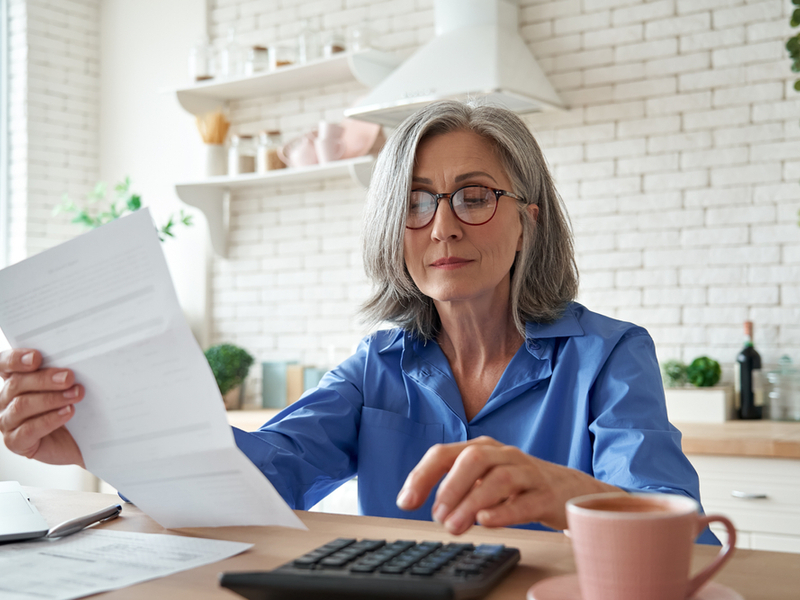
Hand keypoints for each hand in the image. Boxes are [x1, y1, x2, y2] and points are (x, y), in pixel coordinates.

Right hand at [0, 349, 84, 466]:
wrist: (76, 442)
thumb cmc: (68, 409)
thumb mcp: (65, 388)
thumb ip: (61, 374)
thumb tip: (70, 365)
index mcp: (14, 381)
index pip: (4, 365)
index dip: (15, 359)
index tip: (36, 357)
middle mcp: (5, 400)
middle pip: (16, 384)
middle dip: (45, 379)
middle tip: (69, 377)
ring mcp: (7, 422)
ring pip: (22, 406)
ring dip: (51, 399)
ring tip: (75, 395)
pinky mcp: (16, 442)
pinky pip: (28, 430)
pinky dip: (50, 419)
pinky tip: (67, 412)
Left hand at [396, 436, 618, 533]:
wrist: (568, 489)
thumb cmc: (517, 484)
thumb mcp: (482, 479)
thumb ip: (453, 487)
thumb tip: (420, 503)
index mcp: (481, 448)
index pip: (444, 453)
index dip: (422, 476)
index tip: (405, 502)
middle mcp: (503, 455)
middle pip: (473, 458)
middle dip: (450, 486)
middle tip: (437, 516)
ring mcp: (527, 473)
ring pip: (500, 479)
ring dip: (473, 502)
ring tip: (455, 526)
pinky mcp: (546, 495)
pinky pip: (526, 501)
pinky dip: (504, 511)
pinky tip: (486, 521)